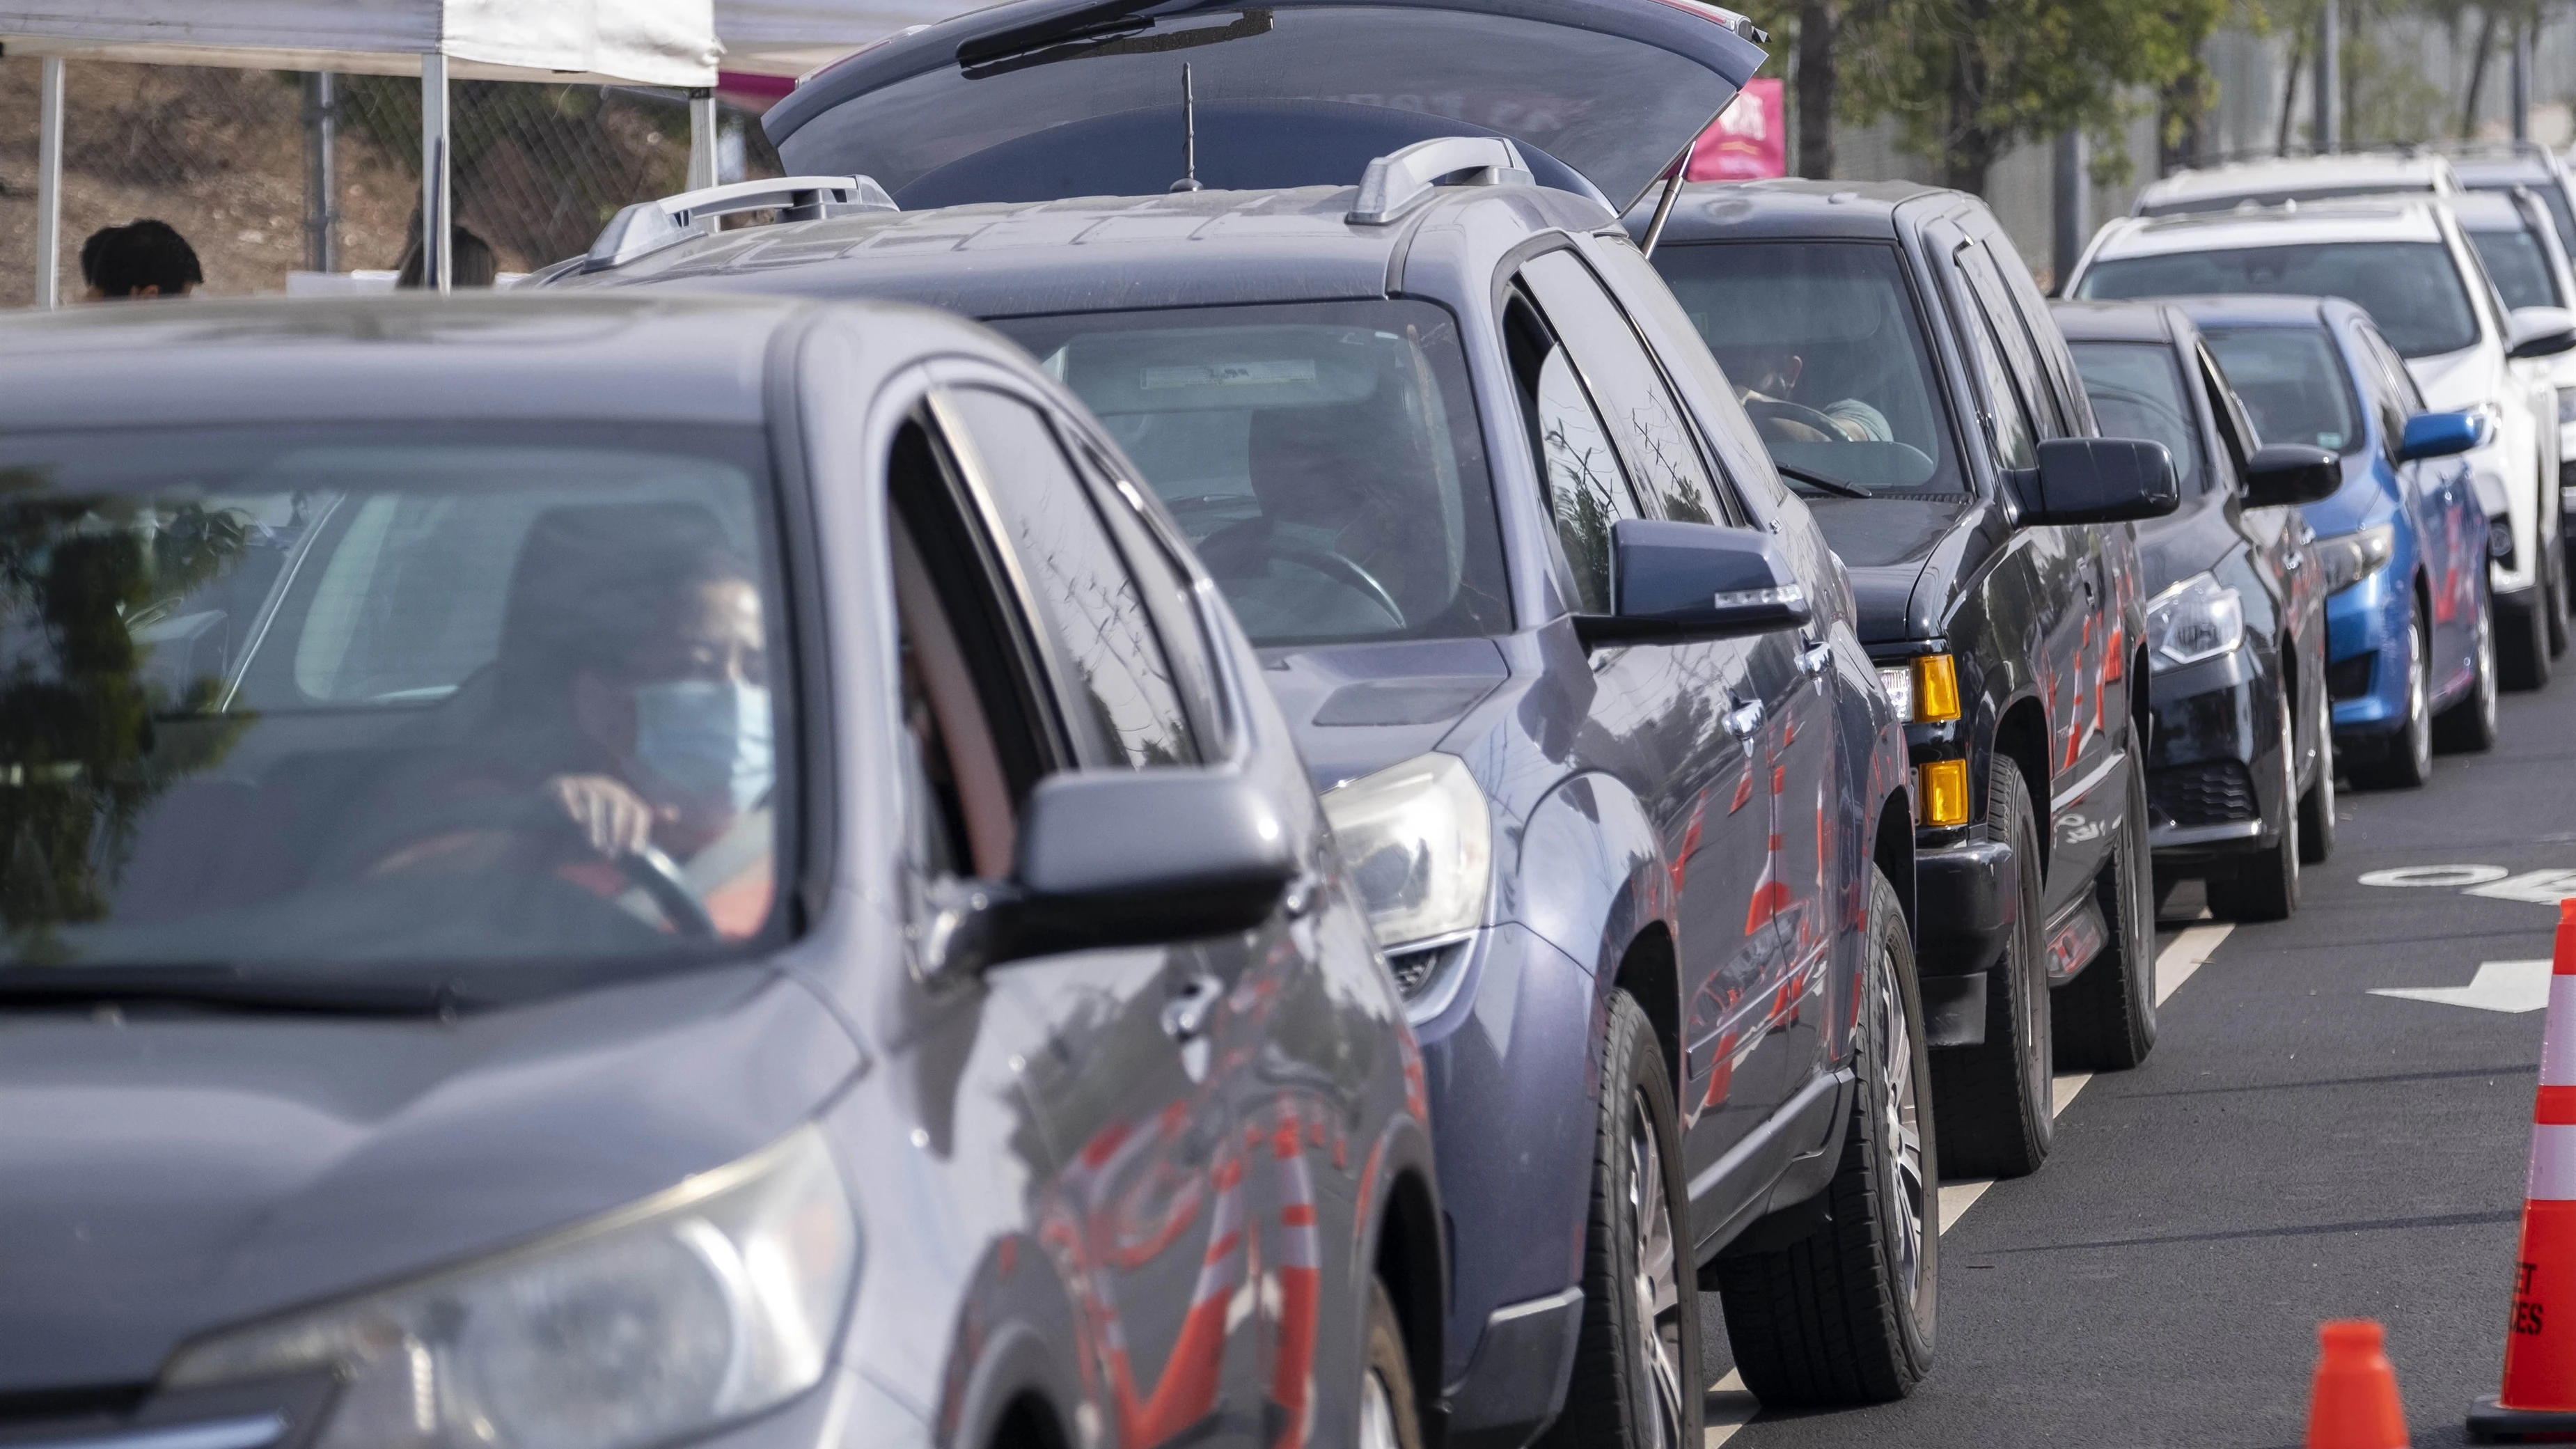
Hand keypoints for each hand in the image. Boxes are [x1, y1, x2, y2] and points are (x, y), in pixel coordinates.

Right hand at [545, 774, 671, 857]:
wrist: (541, 834)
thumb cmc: (581, 837)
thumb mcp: (610, 837)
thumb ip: (637, 827)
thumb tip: (674, 812)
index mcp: (622, 799)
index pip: (639, 811)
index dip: (638, 831)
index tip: (633, 852)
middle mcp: (606, 787)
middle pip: (619, 805)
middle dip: (616, 831)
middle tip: (610, 852)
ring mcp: (583, 783)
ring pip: (596, 802)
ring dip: (595, 826)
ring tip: (593, 844)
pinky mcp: (560, 784)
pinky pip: (570, 793)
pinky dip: (573, 805)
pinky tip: (574, 819)